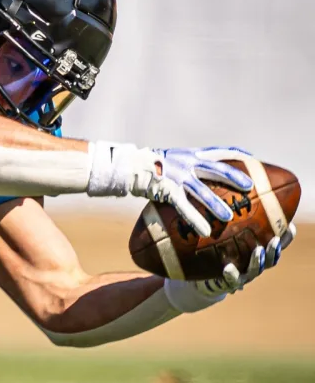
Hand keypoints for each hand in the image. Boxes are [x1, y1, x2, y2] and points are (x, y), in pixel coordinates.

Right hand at [133, 146, 253, 236]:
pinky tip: (205, 231)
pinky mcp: (168, 190)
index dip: (236, 154)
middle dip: (234, 177)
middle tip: (250, 187)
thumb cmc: (151, 165)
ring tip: (229, 217)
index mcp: (191, 155)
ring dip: (216, 204)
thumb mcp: (172, 158)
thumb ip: (187, 164)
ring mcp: (178, 177)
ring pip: (202, 191)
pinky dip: (195, 220)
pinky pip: (184, 207)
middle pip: (216, 169)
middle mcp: (187, 163)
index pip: (218, 151)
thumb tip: (200, 174)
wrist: (130, 166)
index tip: (252, 158)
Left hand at [204, 223, 295, 294]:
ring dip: (258, 260)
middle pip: (270, 260)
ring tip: (258, 250)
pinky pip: (232, 279)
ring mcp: (245, 275)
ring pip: (255, 269)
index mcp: (261, 256)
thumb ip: (244, 227)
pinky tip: (228, 267)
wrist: (213, 277)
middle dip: (274, 250)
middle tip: (274, 240)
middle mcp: (256, 266)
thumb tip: (248, 202)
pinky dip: (231, 274)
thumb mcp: (236, 239)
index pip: (278, 247)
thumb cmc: (229, 254)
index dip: (286, 239)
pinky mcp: (231, 282)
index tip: (291, 227)